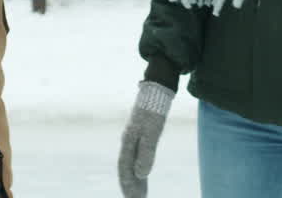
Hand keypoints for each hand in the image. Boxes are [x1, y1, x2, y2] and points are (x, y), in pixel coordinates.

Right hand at [118, 81, 173, 197]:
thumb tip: (141, 174)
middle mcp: (128, 142)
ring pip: (132, 163)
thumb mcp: (152, 132)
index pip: (125, 168)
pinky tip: (142, 176)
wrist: (156, 92)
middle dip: (130, 185)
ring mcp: (134, 139)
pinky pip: (138, 157)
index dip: (128, 184)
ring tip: (140, 194)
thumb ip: (146, 153)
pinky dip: (140, 168)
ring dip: (135, 179)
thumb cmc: (153, 111)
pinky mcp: (141, 137)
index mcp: (128, 142)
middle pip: (127, 168)